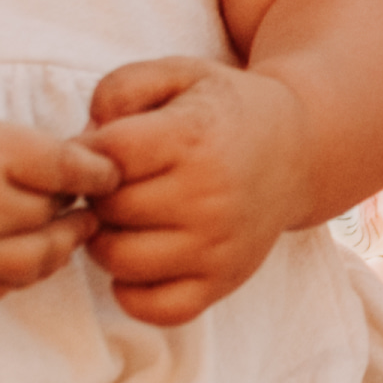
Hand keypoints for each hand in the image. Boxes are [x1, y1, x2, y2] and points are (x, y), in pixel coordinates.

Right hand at [0, 100, 111, 306]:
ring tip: (65, 232)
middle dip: (76, 207)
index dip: (97, 171)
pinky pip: (4, 287)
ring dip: (58, 245)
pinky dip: (22, 271)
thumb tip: (63, 168)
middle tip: (88, 201)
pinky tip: (21, 256)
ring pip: (40, 260)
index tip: (107, 172)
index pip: (71, 169)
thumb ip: (10, 147)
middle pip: (59, 215)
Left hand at [82, 56, 316, 327]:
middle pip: (108, 210)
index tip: (102, 149)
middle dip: (98, 194)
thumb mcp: (177, 74)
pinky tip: (141, 259)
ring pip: (118, 260)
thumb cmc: (222, 111)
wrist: (297, 149)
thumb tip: (85, 141)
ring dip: (107, 240)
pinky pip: (153, 308)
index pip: (105, 157)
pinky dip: (132, 290)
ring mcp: (217, 246)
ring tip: (127, 217)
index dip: (87, 153)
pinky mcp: (223, 281)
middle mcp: (209, 197)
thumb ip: (121, 88)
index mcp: (193, 139)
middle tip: (118, 182)